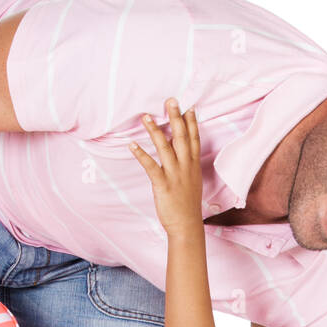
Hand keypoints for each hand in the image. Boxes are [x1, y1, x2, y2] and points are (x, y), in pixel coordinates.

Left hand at [130, 98, 203, 236]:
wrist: (187, 225)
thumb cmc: (188, 205)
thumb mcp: (191, 181)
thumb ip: (186, 165)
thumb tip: (179, 152)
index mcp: (193, 165)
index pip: (194, 139)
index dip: (191, 122)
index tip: (188, 107)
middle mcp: (186, 167)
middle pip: (181, 137)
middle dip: (176, 118)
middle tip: (170, 101)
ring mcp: (175, 175)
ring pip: (165, 148)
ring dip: (155, 131)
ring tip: (146, 117)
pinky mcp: (163, 185)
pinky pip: (151, 166)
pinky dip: (142, 155)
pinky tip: (132, 145)